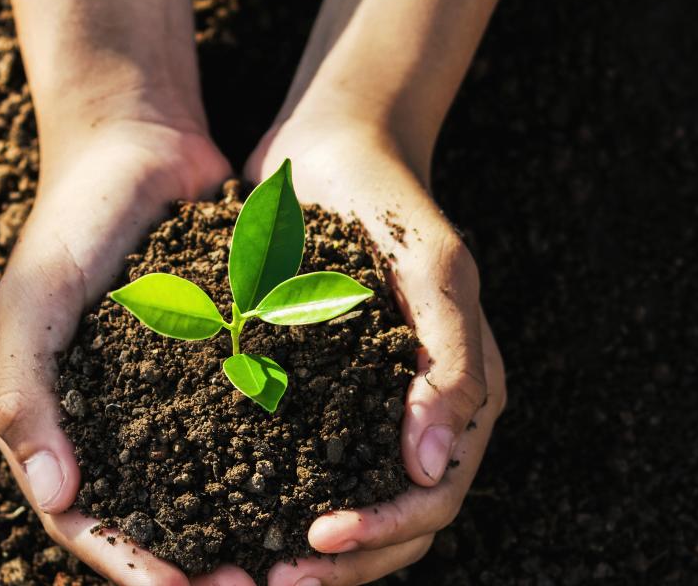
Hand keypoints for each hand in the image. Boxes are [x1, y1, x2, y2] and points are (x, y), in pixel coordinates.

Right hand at [0, 120, 255, 585]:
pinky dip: (273, 465)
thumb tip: (57, 500)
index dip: (131, 565)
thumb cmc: (71, 221)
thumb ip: (24, 395)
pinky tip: (318, 485)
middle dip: (195, 567)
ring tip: (291, 559)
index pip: (85, 522)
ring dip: (240, 531)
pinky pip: (245, 429)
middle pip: (151, 522)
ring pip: (204, 489)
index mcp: (57, 424)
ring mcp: (168, 401)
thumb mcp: (33, 301)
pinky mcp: (219, 369)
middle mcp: (114, 425)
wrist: (136, 145)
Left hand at [246, 119, 507, 585]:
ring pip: (354, 507)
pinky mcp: (325, 396)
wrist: (333, 154)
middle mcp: (422, 414)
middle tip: (273, 582)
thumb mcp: (432, 268)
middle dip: (345, 563)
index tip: (315, 539)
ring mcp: (373, 409)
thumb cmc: (389, 205)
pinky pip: (309, 467)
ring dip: (315, 553)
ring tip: (255, 570)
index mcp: (465, 394)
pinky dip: (281, 501)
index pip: (434, 495)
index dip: (383, 531)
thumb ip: (449, 360)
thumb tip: (433, 465)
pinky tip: (233, 516)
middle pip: (398, 522)